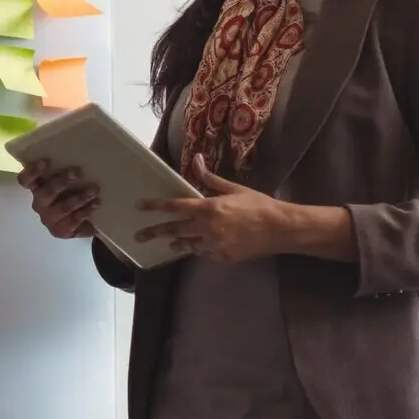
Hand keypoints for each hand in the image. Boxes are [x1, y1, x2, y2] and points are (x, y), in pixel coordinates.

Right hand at [17, 161, 100, 240]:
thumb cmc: (70, 192)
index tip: (46, 161)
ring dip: (79, 198)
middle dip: (61, 182)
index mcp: (36, 188)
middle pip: (45, 194)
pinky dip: (85, 212)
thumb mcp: (65, 180)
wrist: (79, 220)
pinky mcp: (60, 231)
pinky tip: (95, 204)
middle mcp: (39, 204)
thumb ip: (65, 170)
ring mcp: (49, 219)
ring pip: (62, 208)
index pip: (26, 180)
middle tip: (77, 172)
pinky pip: (72, 222)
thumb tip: (81, 153)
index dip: (33, 172)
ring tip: (94, 190)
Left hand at [134, 155, 292, 263]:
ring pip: (188, 245)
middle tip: (138, 236)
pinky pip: (204, 253)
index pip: (175, 206)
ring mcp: (214, 246)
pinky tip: (199, 246)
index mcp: (209, 208)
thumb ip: (211, 179)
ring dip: (177, 243)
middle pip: (174, 230)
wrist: (280, 229)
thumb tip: (196, 160)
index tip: (140, 206)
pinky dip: (200, 248)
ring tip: (168, 243)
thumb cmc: (258, 205)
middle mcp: (207, 228)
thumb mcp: (234, 189)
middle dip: (155, 232)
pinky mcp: (223, 258)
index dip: (156, 206)